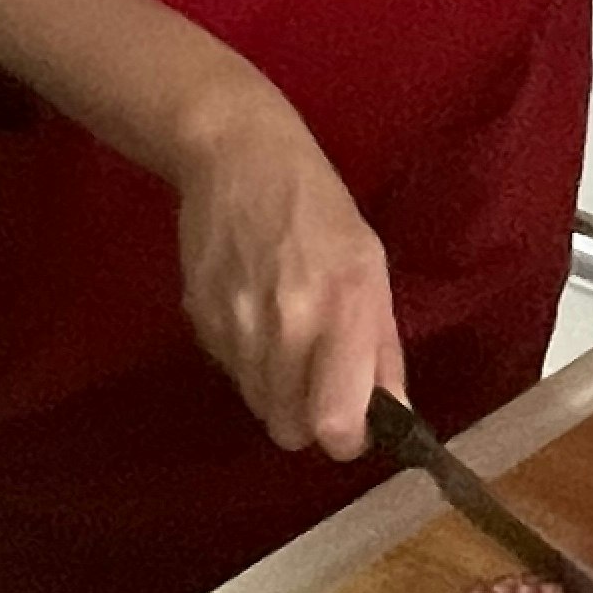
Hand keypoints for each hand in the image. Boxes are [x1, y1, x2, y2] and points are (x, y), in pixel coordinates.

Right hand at [172, 92, 407, 462]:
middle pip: (289, 429)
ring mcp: (235, 324)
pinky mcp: (199, 319)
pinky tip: (254, 310)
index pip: (335, 425)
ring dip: (277, 388)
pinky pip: (230, 372)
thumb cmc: (319, 207)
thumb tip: (393, 416)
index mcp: (342, 309)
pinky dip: (246, 359)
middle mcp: (286, 325)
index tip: (352, 420)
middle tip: (318, 378)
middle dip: (308, 416)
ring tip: (285, 334)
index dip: (347, 436)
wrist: (237, 156)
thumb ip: (382, 348)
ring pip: (259, 405)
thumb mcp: (370, 265)